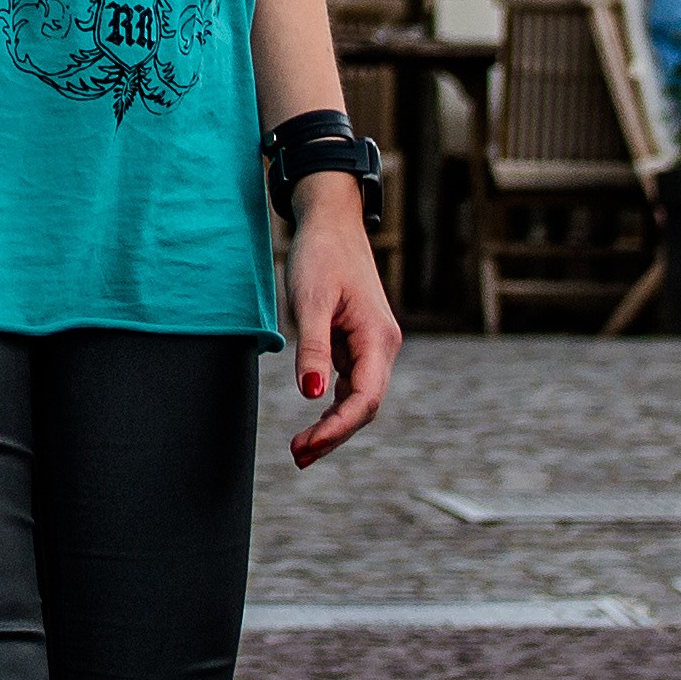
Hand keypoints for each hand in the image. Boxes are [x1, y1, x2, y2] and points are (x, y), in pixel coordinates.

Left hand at [286, 180, 399, 467]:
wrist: (332, 223)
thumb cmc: (321, 256)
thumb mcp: (311, 302)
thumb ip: (313, 349)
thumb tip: (309, 395)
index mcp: (378, 337)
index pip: (365, 398)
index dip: (338, 428)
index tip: (307, 446)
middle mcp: (383, 346)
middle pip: (364, 405)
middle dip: (334, 435)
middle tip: (297, 457)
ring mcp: (373, 346)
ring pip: (358, 399)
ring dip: (333, 426)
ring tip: (301, 451)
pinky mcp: (360, 344)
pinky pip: (351, 385)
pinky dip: (332, 408)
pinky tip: (314, 424)